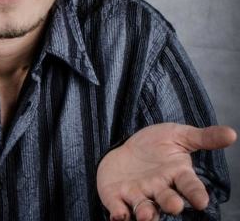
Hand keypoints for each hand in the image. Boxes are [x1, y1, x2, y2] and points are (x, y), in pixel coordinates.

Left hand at [97, 123, 235, 220]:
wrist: (126, 146)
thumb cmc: (156, 144)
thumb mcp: (178, 135)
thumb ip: (203, 137)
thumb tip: (232, 133)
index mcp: (176, 174)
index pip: (190, 186)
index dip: (196, 194)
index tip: (202, 201)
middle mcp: (159, 189)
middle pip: (167, 200)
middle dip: (170, 204)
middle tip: (174, 206)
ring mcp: (137, 194)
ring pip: (143, 208)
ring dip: (145, 213)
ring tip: (146, 215)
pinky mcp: (116, 195)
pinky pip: (118, 207)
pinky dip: (118, 212)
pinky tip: (118, 215)